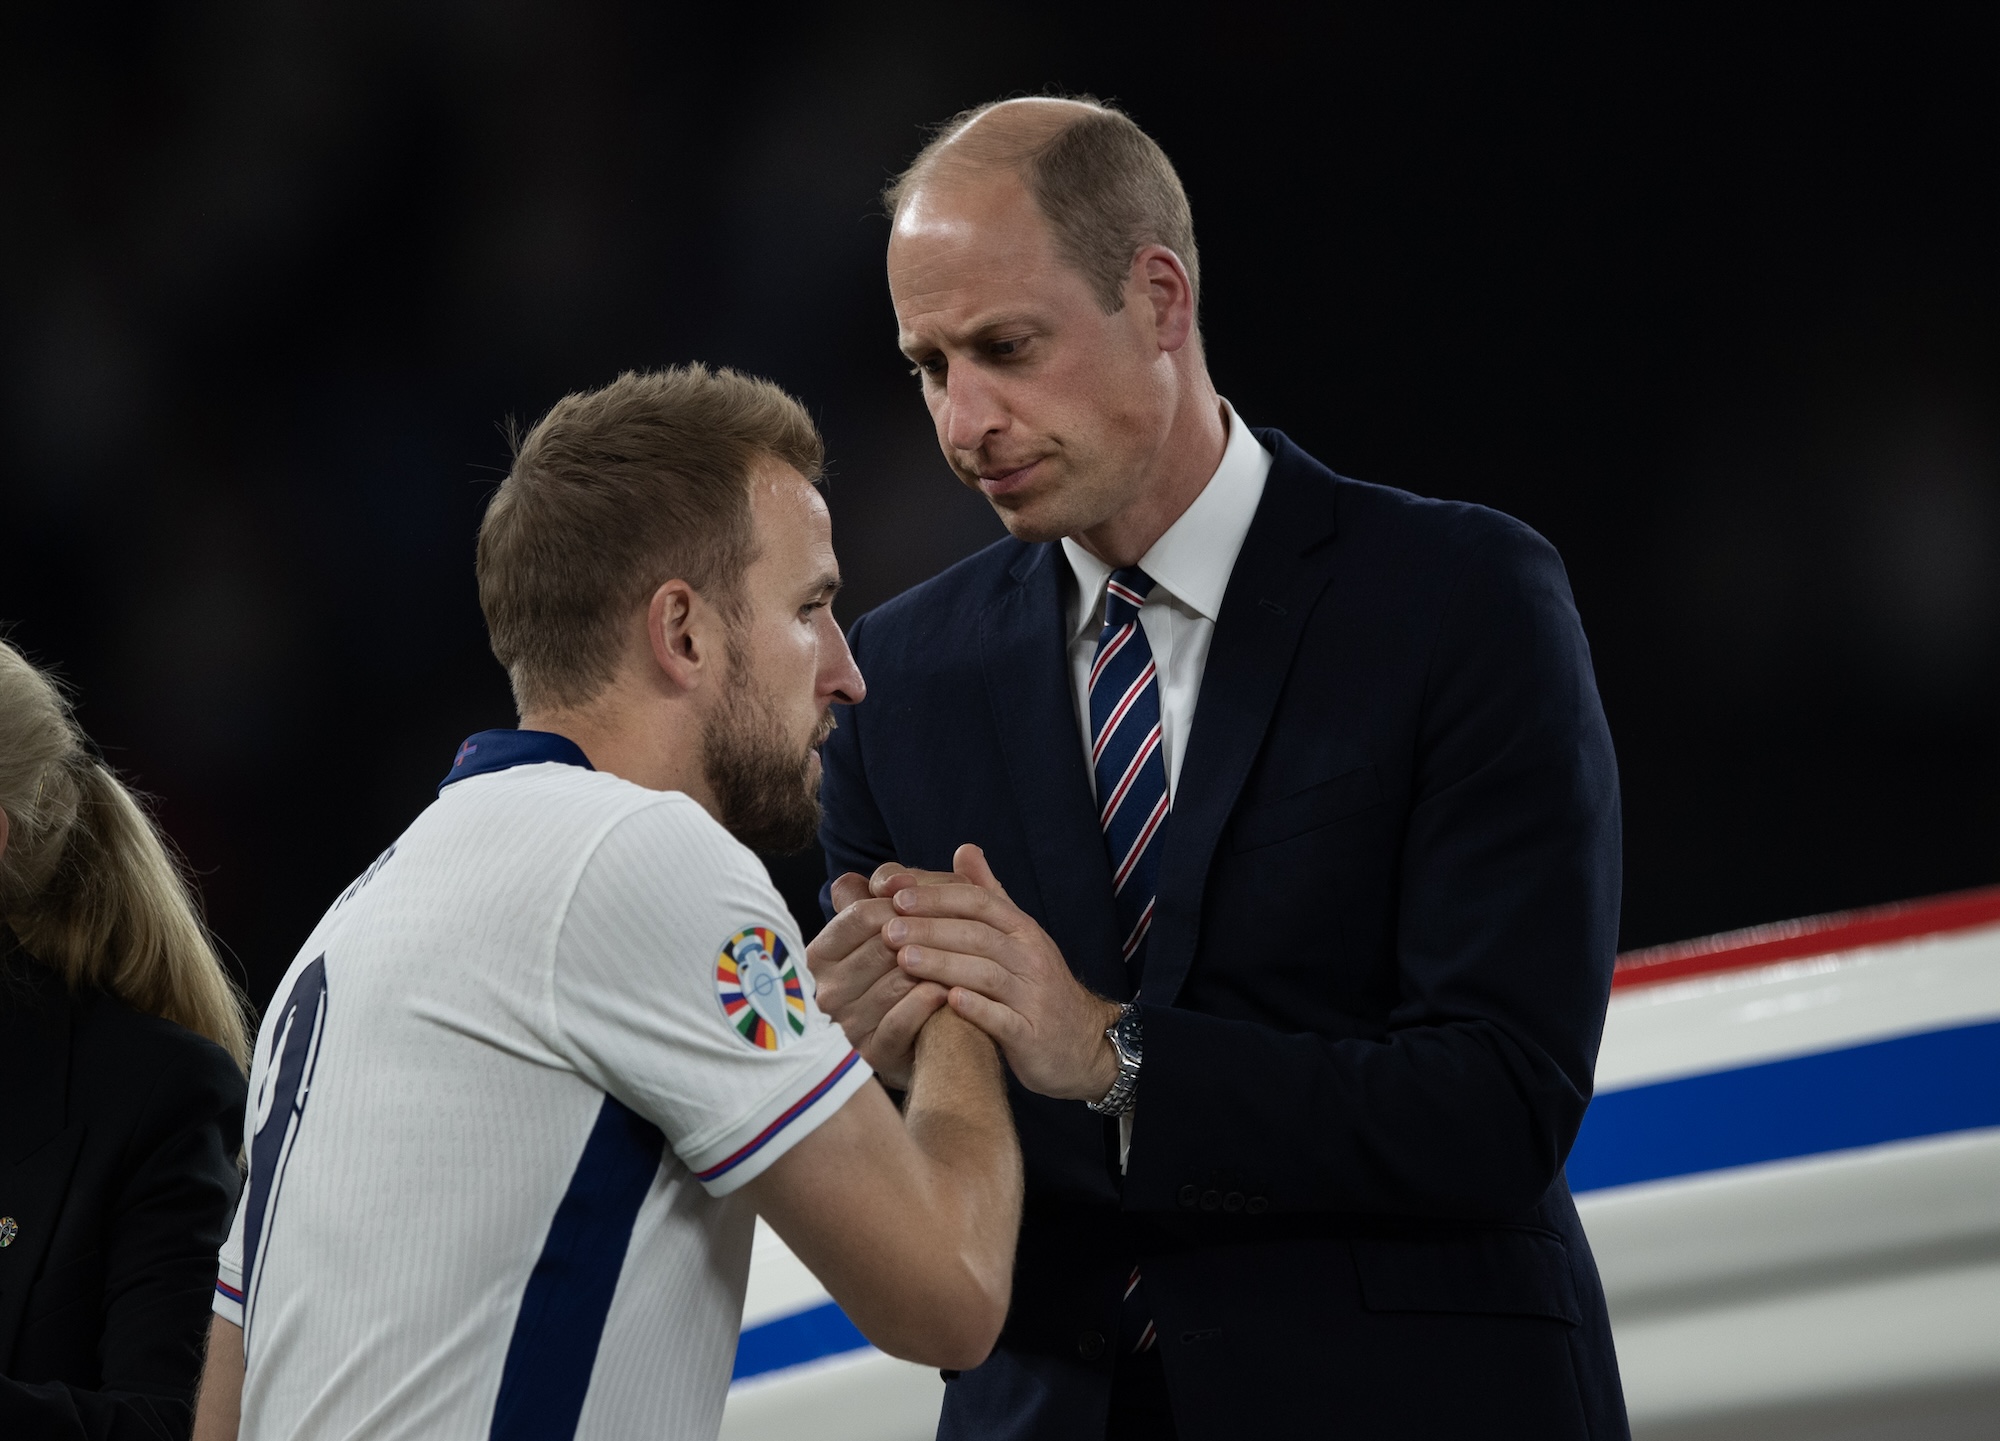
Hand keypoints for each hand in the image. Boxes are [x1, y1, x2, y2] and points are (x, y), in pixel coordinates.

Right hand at [807, 871, 948, 1088]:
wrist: (907, 1043)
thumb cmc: (892, 979)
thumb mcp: (877, 939)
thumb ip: (874, 904)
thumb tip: (870, 877)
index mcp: (819, 956)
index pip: (860, 915)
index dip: (900, 902)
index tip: (931, 896)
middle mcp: (826, 990)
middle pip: (882, 946)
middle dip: (924, 932)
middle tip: (960, 922)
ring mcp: (846, 1025)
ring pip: (896, 981)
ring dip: (933, 966)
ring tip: (963, 955)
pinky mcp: (870, 1054)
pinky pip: (902, 1020)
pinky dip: (929, 1002)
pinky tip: (951, 991)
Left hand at [885, 844, 1121, 1101]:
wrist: (1082, 1043)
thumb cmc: (1035, 985)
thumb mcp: (1018, 935)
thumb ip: (989, 894)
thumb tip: (964, 849)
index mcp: (1022, 929)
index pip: (978, 902)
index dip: (936, 897)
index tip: (895, 896)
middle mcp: (1031, 956)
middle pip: (978, 935)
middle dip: (930, 929)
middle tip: (888, 928)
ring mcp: (1033, 996)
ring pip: (987, 974)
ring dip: (944, 964)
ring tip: (904, 960)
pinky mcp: (1032, 1034)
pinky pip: (1003, 1019)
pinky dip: (977, 1009)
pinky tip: (947, 1001)